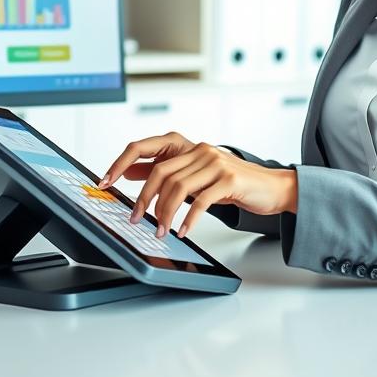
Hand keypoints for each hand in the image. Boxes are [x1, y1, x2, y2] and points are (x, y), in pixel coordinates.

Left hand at [98, 132, 297, 238]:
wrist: (270, 187)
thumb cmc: (231, 184)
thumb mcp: (196, 174)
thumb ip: (168, 171)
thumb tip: (129, 171)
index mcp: (187, 146)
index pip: (144, 148)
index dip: (121, 163)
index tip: (105, 181)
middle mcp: (199, 150)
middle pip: (159, 172)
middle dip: (143, 198)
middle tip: (135, 218)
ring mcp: (215, 162)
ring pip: (177, 186)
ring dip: (164, 212)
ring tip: (161, 230)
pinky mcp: (229, 179)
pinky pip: (201, 200)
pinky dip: (188, 218)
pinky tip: (182, 230)